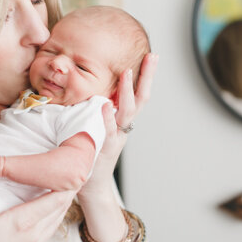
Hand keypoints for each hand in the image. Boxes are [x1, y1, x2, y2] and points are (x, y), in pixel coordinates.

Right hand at [0, 163, 74, 241]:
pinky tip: (48, 211)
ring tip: (64, 188)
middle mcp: (33, 235)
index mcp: (22, 222)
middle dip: (67, 190)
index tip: (72, 169)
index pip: (55, 199)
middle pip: (61, 208)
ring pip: (57, 221)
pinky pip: (49, 231)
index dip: (66, 183)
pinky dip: (54, 217)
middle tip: (72, 173)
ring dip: (62, 204)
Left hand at [78, 53, 157, 203]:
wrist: (89, 185)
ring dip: (127, 92)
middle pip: (140, 100)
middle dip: (147, 78)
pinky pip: (107, 132)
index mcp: (123, 120)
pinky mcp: (102, 149)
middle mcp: (123, 127)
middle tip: (152, 57)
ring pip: (126, 113)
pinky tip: (105, 106)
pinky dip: (107, 119)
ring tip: (127, 73)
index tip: (152, 55)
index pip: (139, 94)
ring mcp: (114, 138)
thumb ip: (102, 108)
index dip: (146, 76)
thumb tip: (99, 85)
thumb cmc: (92, 152)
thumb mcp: (100, 126)